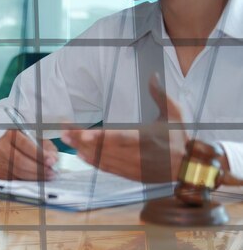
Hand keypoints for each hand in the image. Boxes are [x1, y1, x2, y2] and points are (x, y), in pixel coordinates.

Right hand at [0, 130, 57, 180]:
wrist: (4, 145)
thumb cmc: (23, 142)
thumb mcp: (36, 139)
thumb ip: (47, 148)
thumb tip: (54, 160)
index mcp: (12, 134)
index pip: (25, 145)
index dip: (39, 155)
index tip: (51, 162)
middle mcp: (2, 147)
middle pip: (20, 161)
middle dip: (38, 169)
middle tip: (51, 172)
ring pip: (17, 173)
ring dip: (35, 177)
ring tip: (47, 176)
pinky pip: (14, 180)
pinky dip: (27, 181)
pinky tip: (36, 180)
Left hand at [61, 75, 187, 182]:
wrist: (187, 167)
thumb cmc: (179, 137)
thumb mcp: (174, 113)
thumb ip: (160, 95)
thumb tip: (152, 75)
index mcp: (146, 138)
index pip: (119, 137)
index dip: (101, 137)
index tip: (84, 134)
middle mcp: (136, 154)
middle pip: (104, 148)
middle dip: (81, 140)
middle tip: (63, 132)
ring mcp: (131, 166)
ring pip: (102, 159)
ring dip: (82, 150)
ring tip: (66, 140)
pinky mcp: (129, 174)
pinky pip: (107, 169)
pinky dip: (92, 162)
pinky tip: (80, 154)